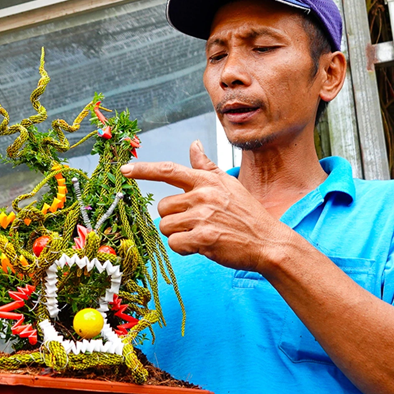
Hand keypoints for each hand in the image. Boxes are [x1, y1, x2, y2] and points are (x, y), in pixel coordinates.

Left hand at [120, 140, 284, 270]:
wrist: (267, 242)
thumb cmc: (247, 214)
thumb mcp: (229, 185)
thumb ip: (206, 167)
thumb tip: (194, 145)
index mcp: (207, 181)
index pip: (169, 170)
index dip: (144, 169)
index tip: (125, 169)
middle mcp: (203, 196)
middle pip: (163, 206)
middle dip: (172, 219)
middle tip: (193, 224)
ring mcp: (203, 217)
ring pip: (166, 227)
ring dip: (178, 235)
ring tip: (200, 235)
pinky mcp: (204, 238)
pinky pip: (175, 244)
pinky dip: (184, 249)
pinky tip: (201, 246)